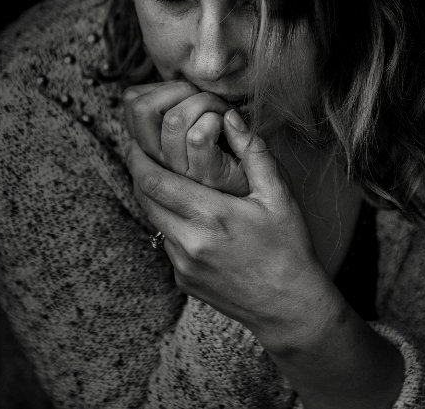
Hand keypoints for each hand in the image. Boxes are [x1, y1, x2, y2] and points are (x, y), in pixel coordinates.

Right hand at [123, 81, 249, 195]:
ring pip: (174, 119)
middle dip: (178, 88)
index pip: (132, 101)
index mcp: (152, 145)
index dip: (160, 85)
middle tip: (204, 97)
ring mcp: (181, 171)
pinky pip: (199, 137)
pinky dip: (218, 120)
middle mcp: (159, 160)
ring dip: (204, 102)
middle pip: (141, 108)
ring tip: (221, 110)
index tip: (187, 93)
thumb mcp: (192, 129)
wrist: (261, 189)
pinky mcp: (206, 176)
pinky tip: (229, 124)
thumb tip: (163, 85)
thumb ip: (176, 108)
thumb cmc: (230, 151)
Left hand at [125, 109, 326, 341]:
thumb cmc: (289, 248)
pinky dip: (170, 224)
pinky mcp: (183, 280)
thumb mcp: (279, 196)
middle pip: (144, 199)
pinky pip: (166, 243)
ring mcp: (183, 265)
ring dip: (153, 199)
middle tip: (140, 151)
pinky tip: (189, 215)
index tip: (135, 141)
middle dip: (138, 173)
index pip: (155, 181)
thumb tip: (230, 117)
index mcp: (211, 216)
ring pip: (153, 221)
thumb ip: (253, 152)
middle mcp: (189, 242)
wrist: (289, 307)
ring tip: (163, 178)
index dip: (138, 158)